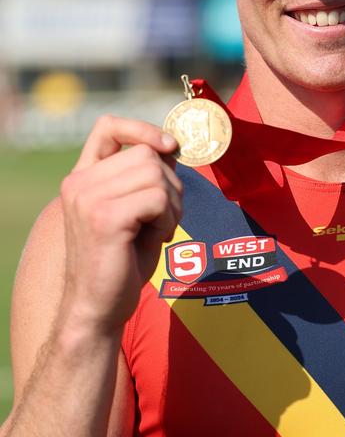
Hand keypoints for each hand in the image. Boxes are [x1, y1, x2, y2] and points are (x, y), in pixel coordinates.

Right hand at [59, 116, 182, 334]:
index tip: (169, 146)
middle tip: (165, 217)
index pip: (109, 127)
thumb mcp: (136, 212)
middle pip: (146, 154)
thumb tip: (173, 148)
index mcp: (83, 178)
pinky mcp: (105, 217)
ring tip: (160, 230)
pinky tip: (158, 239)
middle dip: (171, 184)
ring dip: (172, 204)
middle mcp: (80, 182)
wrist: (98, 308)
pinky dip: (168, 218)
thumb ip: (148, 180)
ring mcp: (89, 198)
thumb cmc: (120, 263)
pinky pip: (157, 198)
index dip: (142, 128)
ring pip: (156, 174)